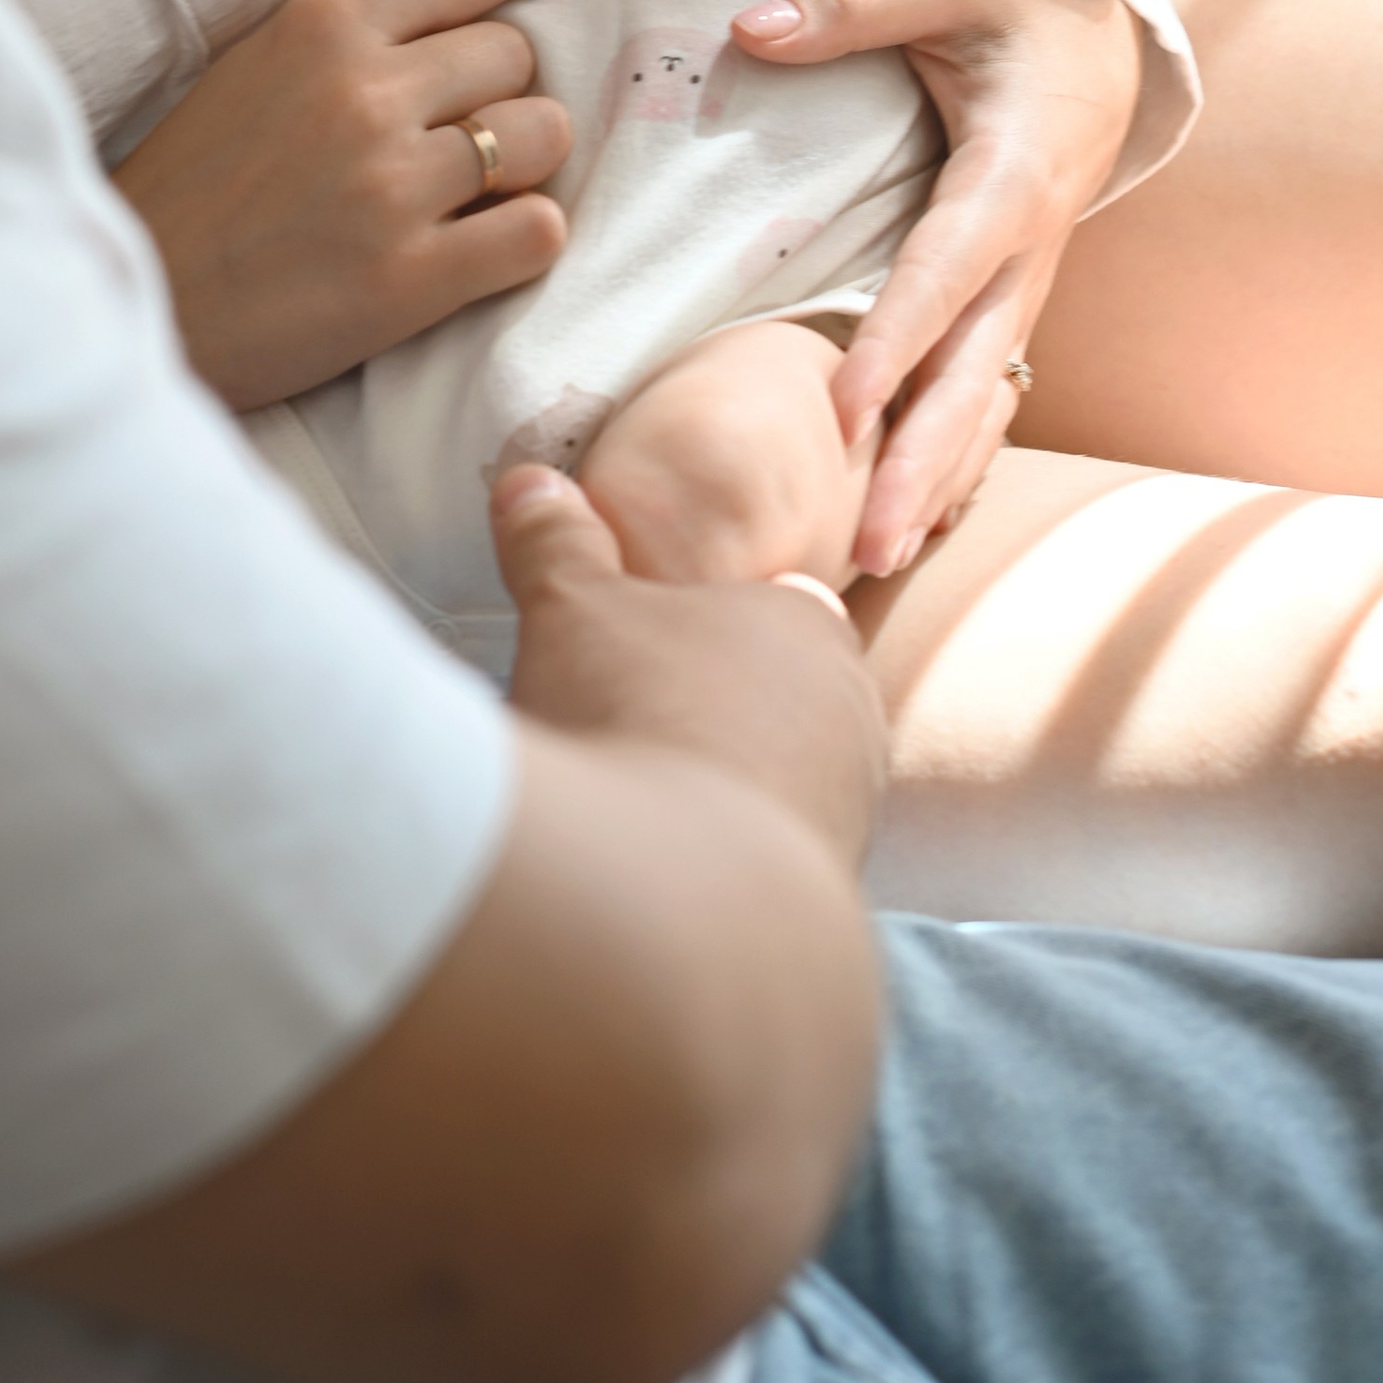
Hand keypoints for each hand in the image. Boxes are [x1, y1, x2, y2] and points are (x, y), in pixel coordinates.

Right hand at [116, 0, 660, 410]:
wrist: (138, 300)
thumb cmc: (200, 180)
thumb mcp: (262, 64)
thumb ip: (366, 3)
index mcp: (326, 24)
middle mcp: (365, 90)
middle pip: (520, 56)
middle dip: (502, 95)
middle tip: (433, 141)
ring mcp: (390, 185)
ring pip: (545, 138)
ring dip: (520, 165)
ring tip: (449, 198)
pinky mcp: (408, 280)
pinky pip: (536, 232)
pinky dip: (518, 241)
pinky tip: (462, 253)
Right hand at [493, 464, 883, 863]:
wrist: (679, 901)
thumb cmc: (637, 718)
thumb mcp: (571, 607)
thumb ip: (556, 542)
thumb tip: (531, 481)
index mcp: (809, 628)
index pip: (778, 606)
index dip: (708, 623)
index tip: (648, 648)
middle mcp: (851, 720)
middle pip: (780, 700)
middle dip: (715, 712)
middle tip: (630, 725)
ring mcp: (847, 818)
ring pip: (781, 787)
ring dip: (719, 794)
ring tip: (634, 807)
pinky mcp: (825, 901)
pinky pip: (768, 868)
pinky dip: (721, 869)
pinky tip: (656, 877)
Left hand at [728, 0, 1138, 576]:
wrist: (1108, 35)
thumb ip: (855, 0)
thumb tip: (751, 27)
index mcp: (1013, 175)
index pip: (945, 272)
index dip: (896, 343)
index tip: (840, 412)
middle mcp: (1028, 249)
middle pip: (975, 373)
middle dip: (920, 463)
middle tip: (865, 544)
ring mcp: (1025, 285)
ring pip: (984, 399)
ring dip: (934, 481)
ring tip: (871, 560)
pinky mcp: (1009, 301)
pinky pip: (984, 392)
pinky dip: (952, 461)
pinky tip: (907, 523)